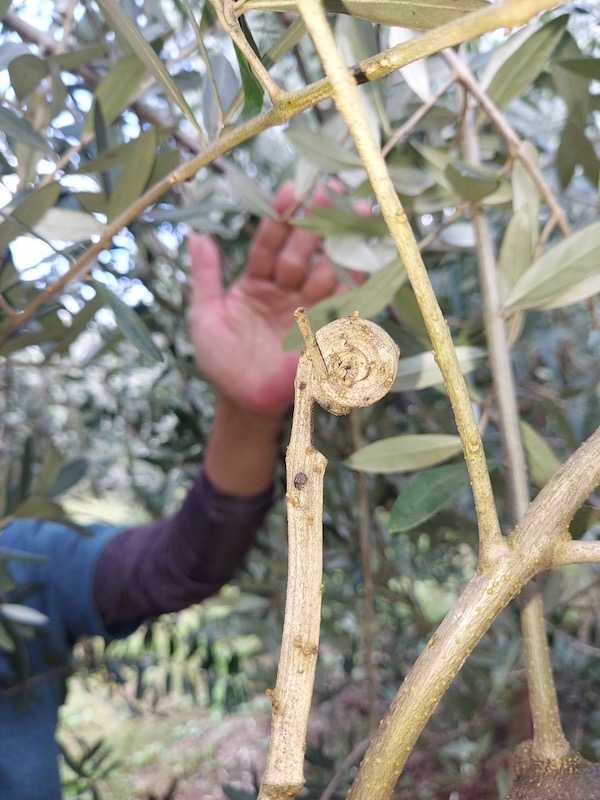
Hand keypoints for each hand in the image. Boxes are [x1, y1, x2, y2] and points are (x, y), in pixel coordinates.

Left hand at [188, 183, 338, 417]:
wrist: (242, 402)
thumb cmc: (221, 361)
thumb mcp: (206, 315)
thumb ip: (206, 276)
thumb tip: (197, 235)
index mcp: (257, 281)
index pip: (270, 242)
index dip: (279, 218)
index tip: (291, 191)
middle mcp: (286, 290)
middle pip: (301, 251)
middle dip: (313, 223)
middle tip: (327, 193)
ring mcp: (306, 310)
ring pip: (323, 272)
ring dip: (337, 245)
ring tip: (354, 214)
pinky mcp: (322, 332)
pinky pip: (341, 305)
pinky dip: (356, 282)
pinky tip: (366, 258)